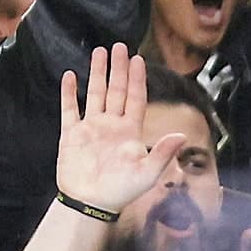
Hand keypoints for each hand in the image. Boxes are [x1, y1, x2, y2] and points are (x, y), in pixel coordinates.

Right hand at [57, 43, 185, 214]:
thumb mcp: (147, 174)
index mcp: (129, 132)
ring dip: (98, 74)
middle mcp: (111, 126)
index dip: (137, 80)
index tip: (139, 59)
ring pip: (95, 93)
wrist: (91, 203)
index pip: (135, 99)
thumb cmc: (121, 191)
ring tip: (99, 52)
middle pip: (116, 91)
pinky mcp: (71, 134)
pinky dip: (69, 92)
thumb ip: (162, 152)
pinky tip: (70, 76)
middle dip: (119, 69)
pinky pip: (69, 108)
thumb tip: (181, 135)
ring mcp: (91, 128)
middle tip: (120, 47)